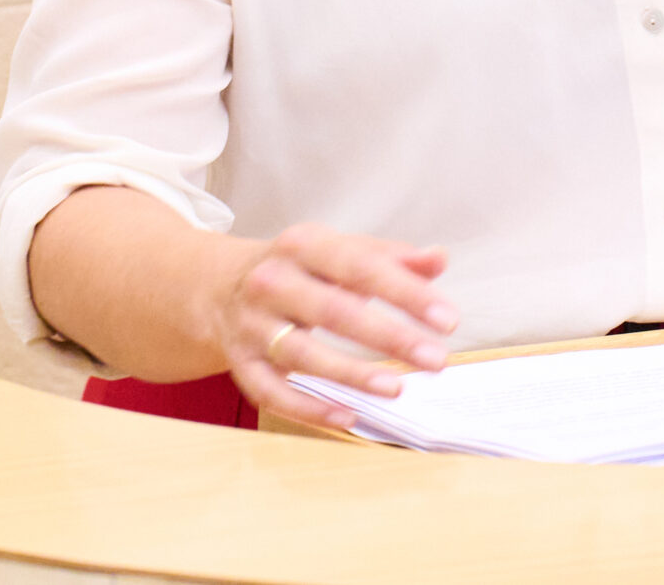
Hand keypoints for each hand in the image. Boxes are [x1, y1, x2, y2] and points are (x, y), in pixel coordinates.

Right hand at [216, 224, 457, 427]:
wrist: (216, 286)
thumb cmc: (297, 269)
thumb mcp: (337, 251)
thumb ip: (390, 258)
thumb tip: (438, 260)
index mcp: (303, 245)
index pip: (361, 267)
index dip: (406, 293)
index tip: (447, 319)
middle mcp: (272, 282)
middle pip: (334, 311)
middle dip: (389, 336)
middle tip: (435, 359)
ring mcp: (251, 325)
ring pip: (301, 354)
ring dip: (351, 374)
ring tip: (397, 388)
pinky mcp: (240, 363)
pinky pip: (272, 392)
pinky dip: (309, 408)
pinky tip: (348, 417)